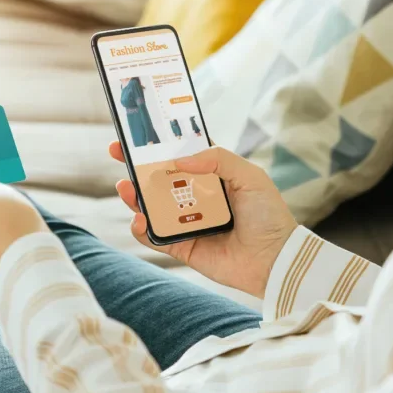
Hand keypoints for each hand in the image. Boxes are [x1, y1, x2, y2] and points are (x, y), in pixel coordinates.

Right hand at [109, 142, 296, 297]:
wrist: (276, 260)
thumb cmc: (268, 216)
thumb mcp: (250, 176)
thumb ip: (217, 158)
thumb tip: (180, 159)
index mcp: (212, 176)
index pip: (180, 154)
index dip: (160, 143)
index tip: (139, 132)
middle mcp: (196, 196)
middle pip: (158, 177)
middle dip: (136, 165)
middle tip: (117, 152)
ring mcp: (186, 221)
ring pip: (151, 205)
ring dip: (134, 195)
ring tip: (125, 187)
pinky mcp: (181, 246)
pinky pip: (153, 236)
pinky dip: (141, 228)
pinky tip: (140, 219)